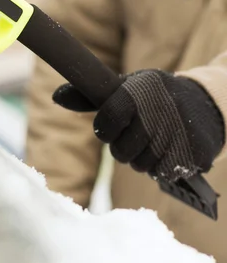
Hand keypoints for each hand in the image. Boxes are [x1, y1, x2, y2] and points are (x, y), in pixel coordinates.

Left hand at [53, 69, 224, 180]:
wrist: (205, 103)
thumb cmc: (154, 98)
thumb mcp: (125, 89)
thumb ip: (90, 98)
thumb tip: (56, 96)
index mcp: (140, 90)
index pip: (108, 120)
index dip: (105, 129)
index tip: (112, 127)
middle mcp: (160, 110)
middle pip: (122, 152)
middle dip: (123, 149)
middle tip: (135, 137)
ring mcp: (179, 132)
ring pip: (141, 166)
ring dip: (143, 159)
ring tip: (153, 142)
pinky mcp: (195, 152)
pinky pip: (164, 173)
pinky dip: (162, 167)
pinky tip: (168, 151)